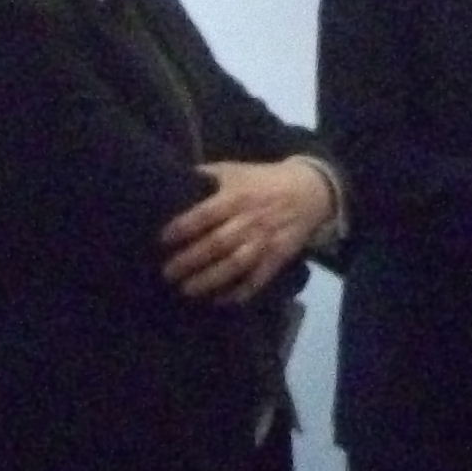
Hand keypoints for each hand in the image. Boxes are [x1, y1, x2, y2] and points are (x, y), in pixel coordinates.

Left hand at [160, 157, 333, 303]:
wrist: (309, 190)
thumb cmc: (262, 180)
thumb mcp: (234, 170)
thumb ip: (207, 176)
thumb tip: (176, 180)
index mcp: (237, 196)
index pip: (205, 214)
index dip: (183, 228)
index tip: (162, 240)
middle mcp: (249, 220)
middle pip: (217, 244)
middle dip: (190, 260)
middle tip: (167, 273)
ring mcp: (265, 241)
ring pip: (235, 264)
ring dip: (210, 280)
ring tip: (186, 290)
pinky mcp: (278, 257)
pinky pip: (258, 279)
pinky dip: (240, 292)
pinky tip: (221, 300)